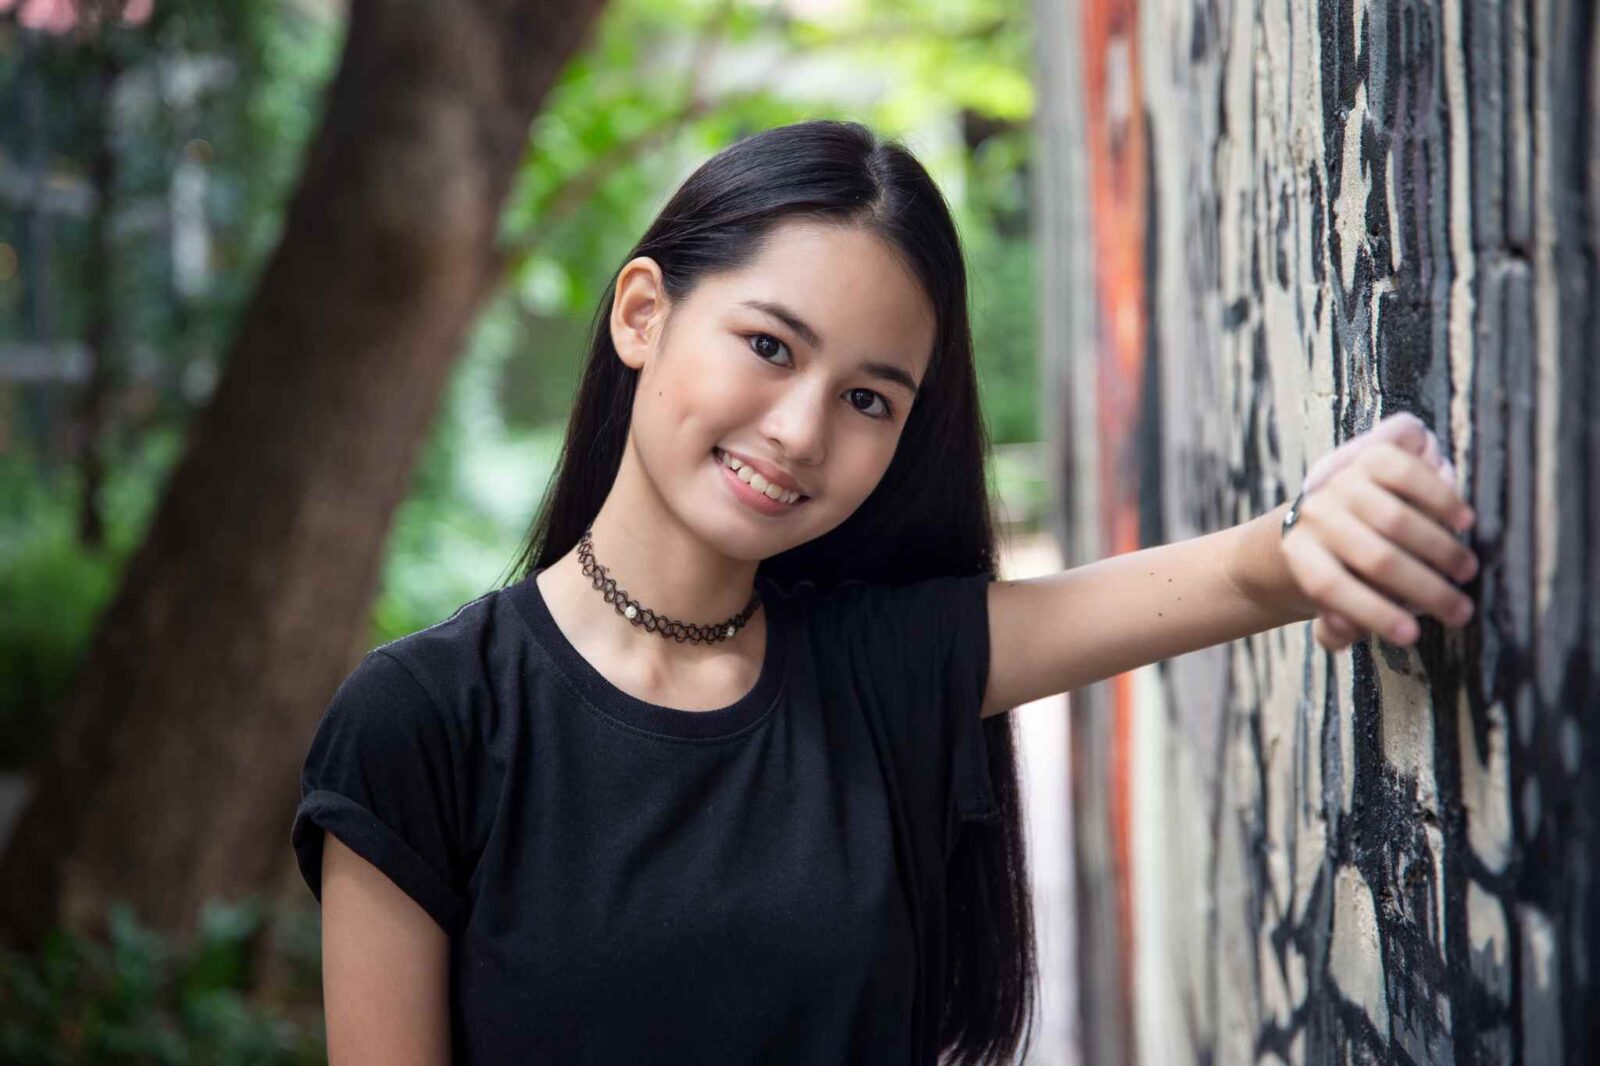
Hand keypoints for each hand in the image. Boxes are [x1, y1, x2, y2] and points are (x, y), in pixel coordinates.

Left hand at [1281, 413, 1478, 650]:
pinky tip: (1463, 522)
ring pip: (1396, 519)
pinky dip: (1440, 496)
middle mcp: (1315, 514)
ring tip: (1466, 571)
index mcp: (1299, 553)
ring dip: (1440, 549)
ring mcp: (1342, 481)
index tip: (1412, 636)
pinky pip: (1408, 472)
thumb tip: (1344, 629)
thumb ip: (1336, 625)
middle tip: (1459, 610)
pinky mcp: (1370, 456)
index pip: (1330, 586)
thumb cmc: (1341, 569)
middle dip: (1426, 590)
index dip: (1373, 614)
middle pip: (1375, 558)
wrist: (1334, 511)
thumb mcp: (1331, 602)